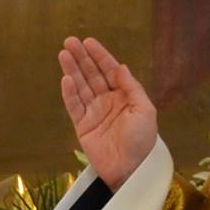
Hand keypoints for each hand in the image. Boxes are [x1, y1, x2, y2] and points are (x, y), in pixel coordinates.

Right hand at [59, 38, 157, 189]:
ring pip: (81, 86)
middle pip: (92, 75)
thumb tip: (121, 67)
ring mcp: (94, 112)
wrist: (130, 169)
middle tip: (70, 41)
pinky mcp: (82, 125)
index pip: (110, 71)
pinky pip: (74, 106)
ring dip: (72, 70)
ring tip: (63, 53)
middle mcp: (108, 101)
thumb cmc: (142, 141)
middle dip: (81, 58)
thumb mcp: (145, 111)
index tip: (89, 42)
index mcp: (125, 96)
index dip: (100, 56)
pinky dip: (69, 92)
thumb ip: (132, 88)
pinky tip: (66, 78)